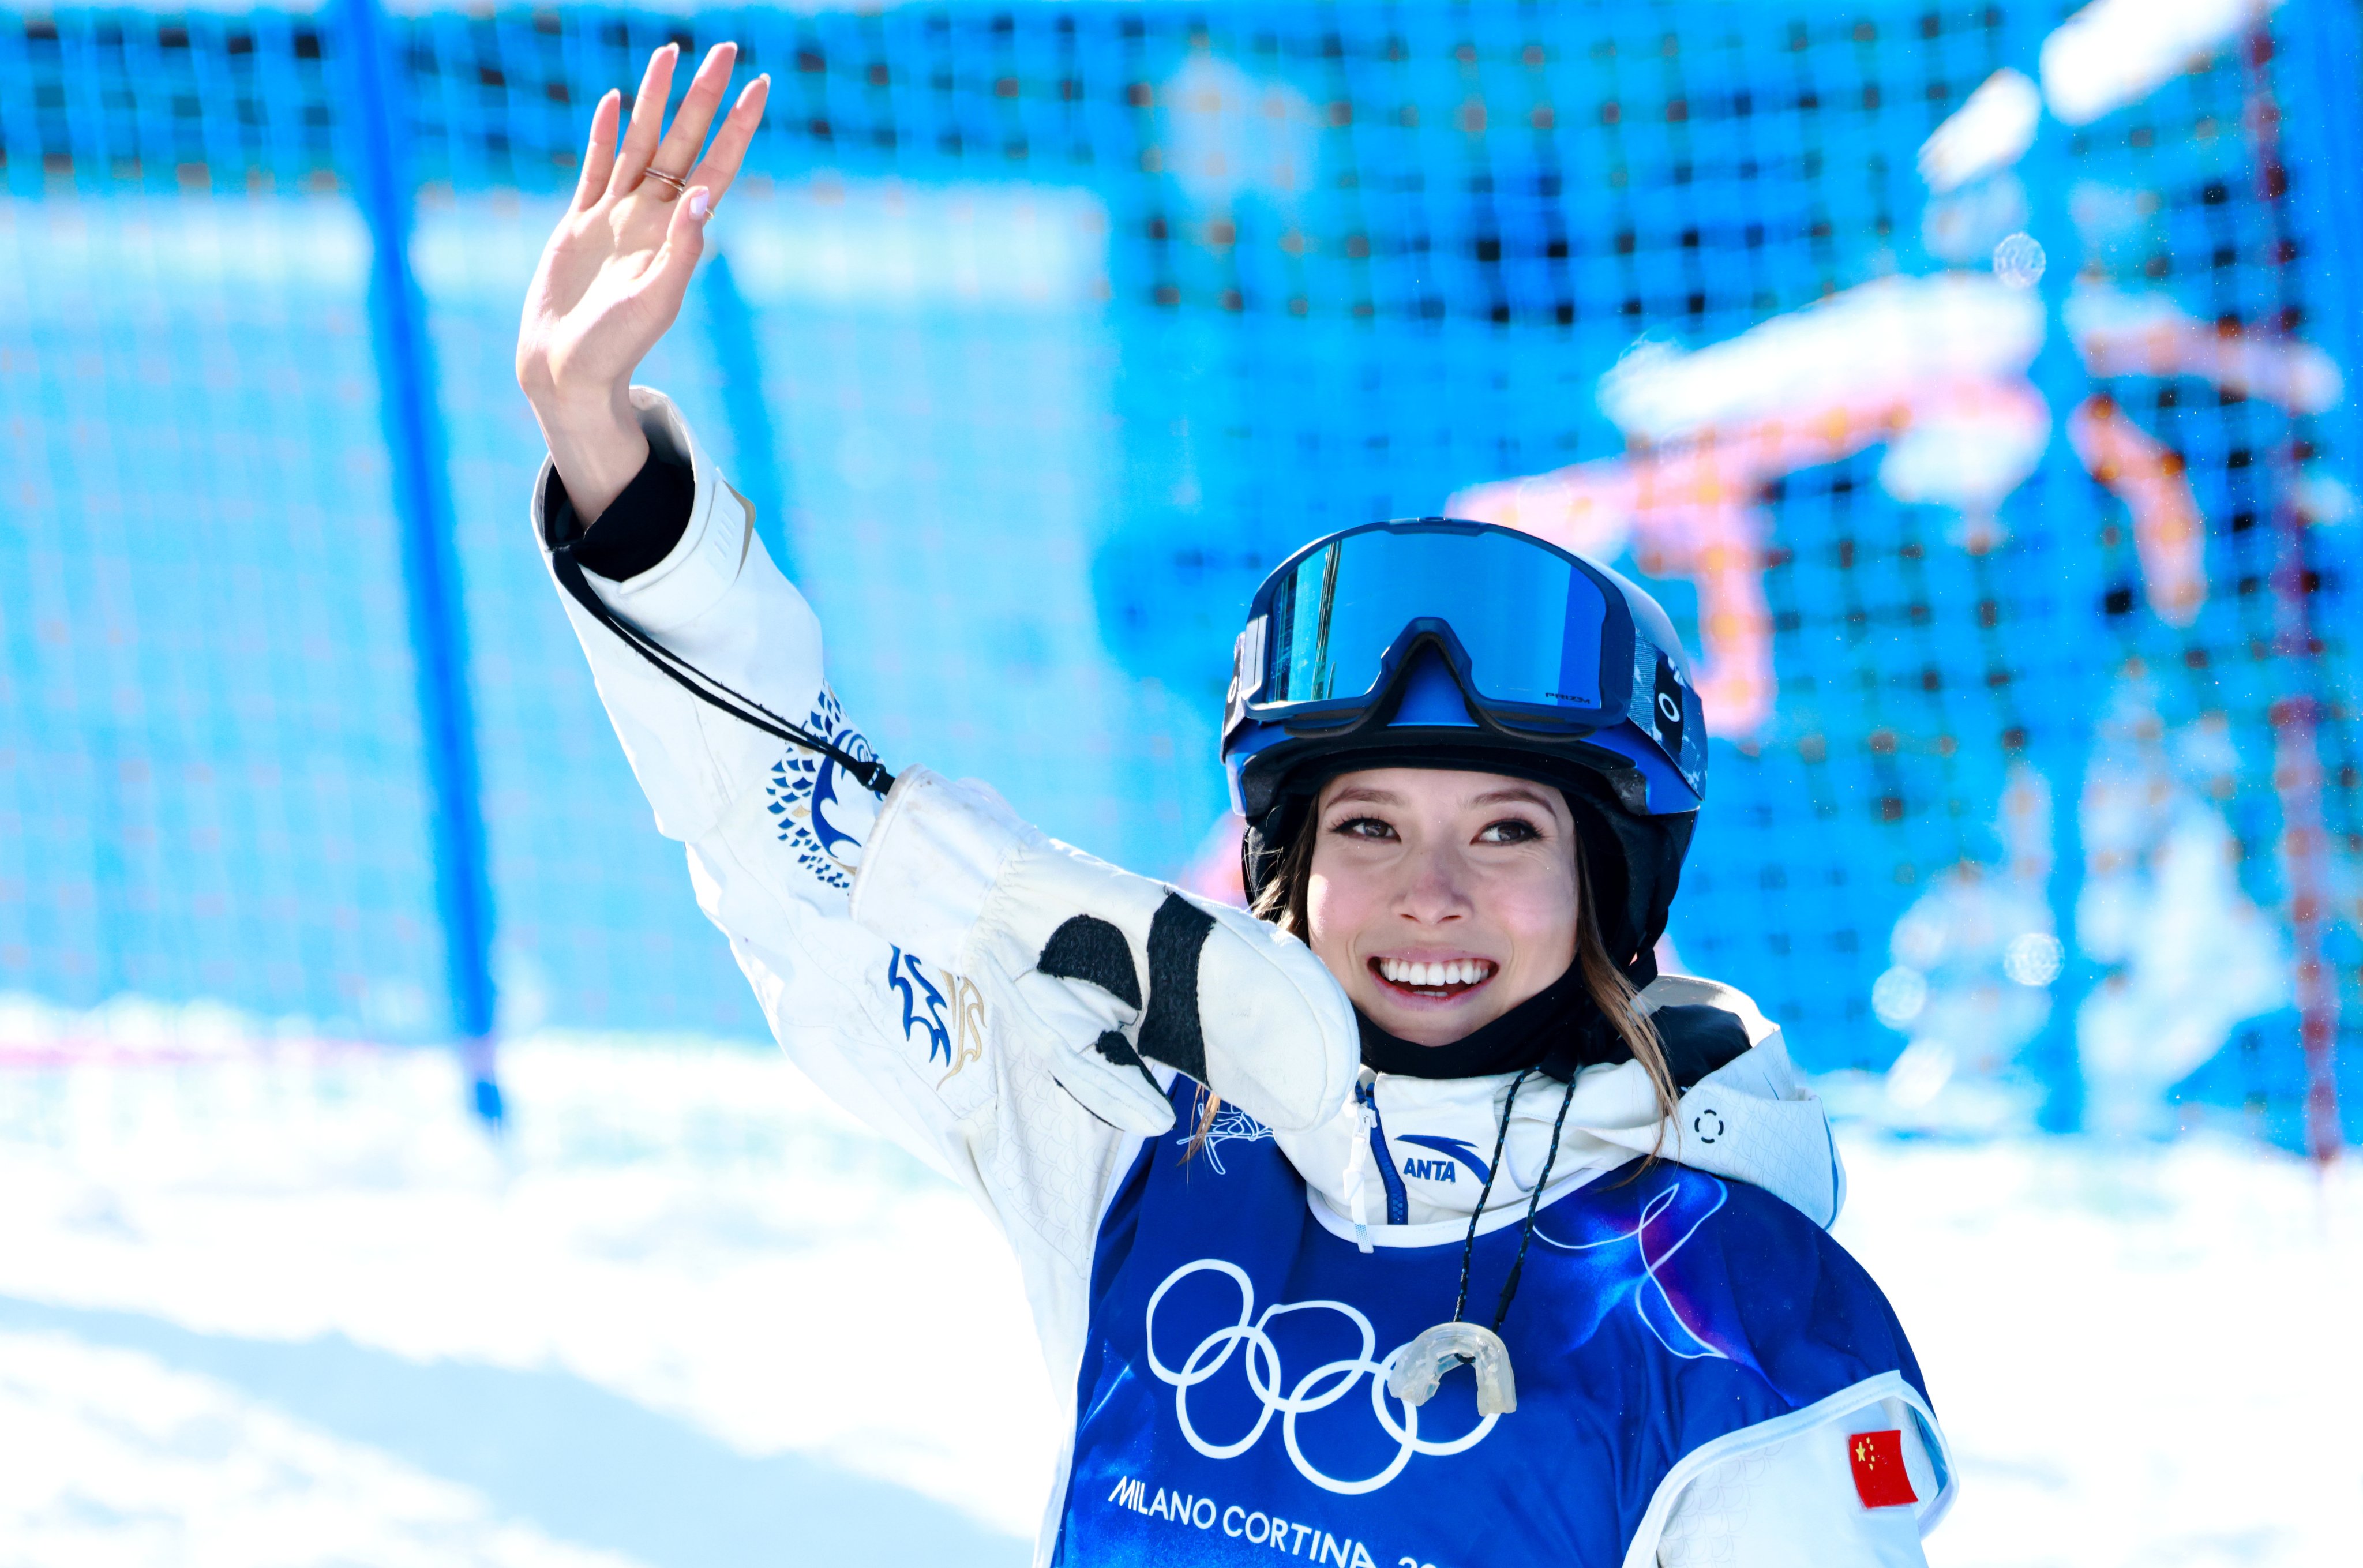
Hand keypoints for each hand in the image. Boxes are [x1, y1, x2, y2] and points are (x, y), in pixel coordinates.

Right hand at [516, 43, 768, 522]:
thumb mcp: (656, 299)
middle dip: (702, 96)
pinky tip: (619, 102)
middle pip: (682, 142)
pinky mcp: (579, 224)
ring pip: (640, 143)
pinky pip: (596, 167)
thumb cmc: (616, 346)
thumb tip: (704, 194)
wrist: (566, 370)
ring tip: (669, 53)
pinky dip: (606, 133)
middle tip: (723, 48)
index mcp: (677, 235)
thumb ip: (682, 249)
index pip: (717, 167)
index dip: (737, 127)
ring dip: (656, 100)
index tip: (760, 87)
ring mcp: (615, 218)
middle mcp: (651, 218)